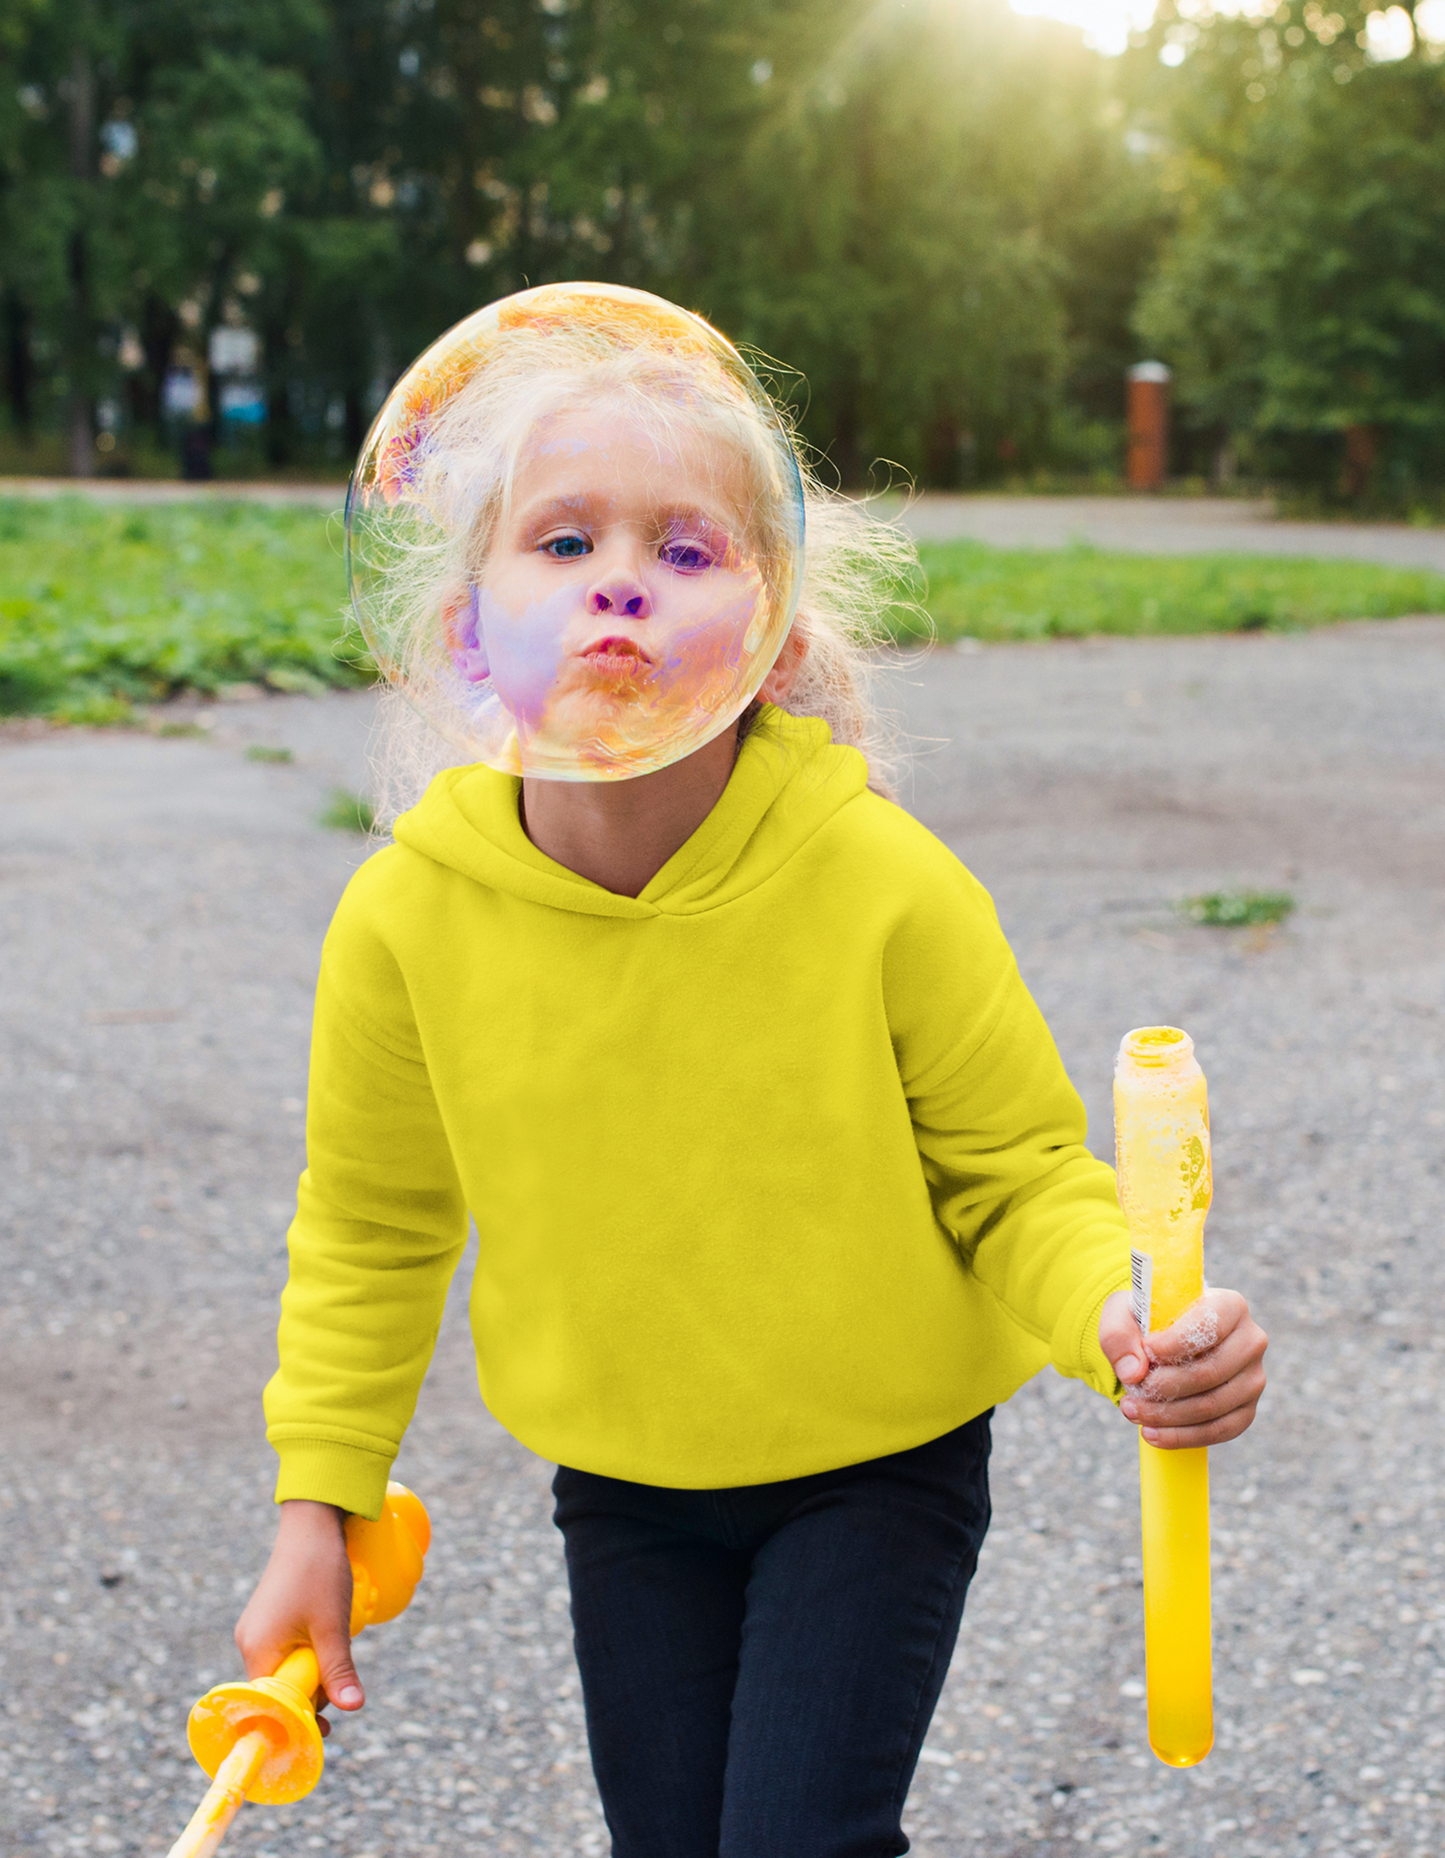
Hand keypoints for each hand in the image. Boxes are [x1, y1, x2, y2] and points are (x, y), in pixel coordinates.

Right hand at [234, 1499, 361, 1735]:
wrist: (312, 1524)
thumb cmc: (320, 1571)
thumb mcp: (333, 1625)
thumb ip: (338, 1670)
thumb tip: (353, 1708)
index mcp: (258, 1651)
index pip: (272, 1705)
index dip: (299, 1719)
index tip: (326, 1729)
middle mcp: (250, 1644)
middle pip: (280, 1690)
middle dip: (311, 1693)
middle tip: (341, 1685)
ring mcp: (257, 1630)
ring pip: (286, 1669)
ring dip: (312, 1669)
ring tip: (335, 1645)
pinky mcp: (267, 1619)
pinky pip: (286, 1651)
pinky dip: (307, 1652)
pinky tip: (325, 1634)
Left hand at [1099, 1287, 1266, 1447]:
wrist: (1162, 1342)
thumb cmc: (1147, 1322)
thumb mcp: (1123, 1314)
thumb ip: (1119, 1335)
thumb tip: (1134, 1372)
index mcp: (1230, 1306)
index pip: (1210, 1325)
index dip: (1176, 1342)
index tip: (1147, 1350)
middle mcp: (1251, 1341)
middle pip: (1210, 1372)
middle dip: (1164, 1387)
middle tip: (1131, 1392)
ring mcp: (1253, 1378)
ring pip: (1212, 1406)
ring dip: (1167, 1415)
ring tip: (1132, 1411)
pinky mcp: (1246, 1409)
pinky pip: (1219, 1431)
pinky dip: (1182, 1436)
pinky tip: (1152, 1434)